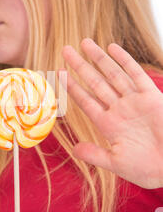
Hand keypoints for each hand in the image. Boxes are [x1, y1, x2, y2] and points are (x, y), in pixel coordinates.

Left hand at [60, 38, 162, 188]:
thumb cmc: (148, 168)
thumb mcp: (117, 163)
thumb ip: (95, 154)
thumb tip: (74, 149)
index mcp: (109, 124)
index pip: (85, 101)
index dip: (72, 87)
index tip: (59, 73)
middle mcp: (119, 109)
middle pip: (95, 82)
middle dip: (80, 66)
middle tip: (65, 50)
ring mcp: (134, 101)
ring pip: (112, 74)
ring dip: (98, 58)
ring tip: (84, 43)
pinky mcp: (151, 96)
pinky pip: (136, 74)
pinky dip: (124, 60)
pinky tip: (111, 48)